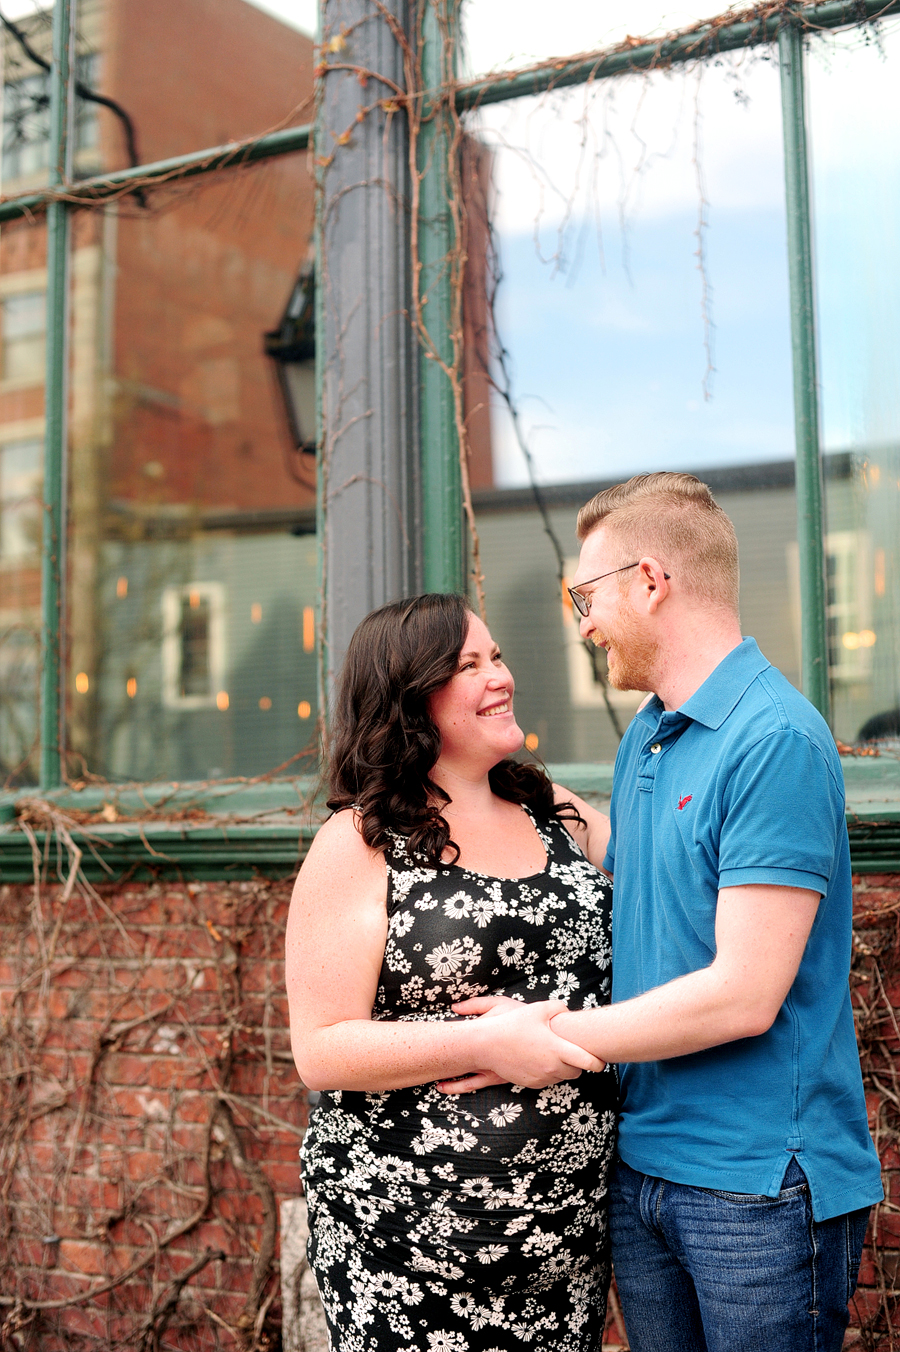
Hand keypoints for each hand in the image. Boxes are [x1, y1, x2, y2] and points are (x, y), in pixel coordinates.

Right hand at [436, 997, 604, 1093]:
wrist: (487, 1045)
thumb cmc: (513, 1025)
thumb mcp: (537, 1009)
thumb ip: (558, 1007)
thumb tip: (567, 1011)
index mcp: (557, 1049)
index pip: (588, 1062)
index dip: (598, 1063)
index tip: (602, 1061)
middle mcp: (552, 1067)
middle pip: (577, 1072)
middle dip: (578, 1064)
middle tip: (572, 1052)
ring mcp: (541, 1077)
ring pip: (562, 1078)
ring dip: (563, 1069)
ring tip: (553, 1053)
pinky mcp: (531, 1083)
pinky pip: (547, 1081)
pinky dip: (548, 1073)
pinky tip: (539, 1060)